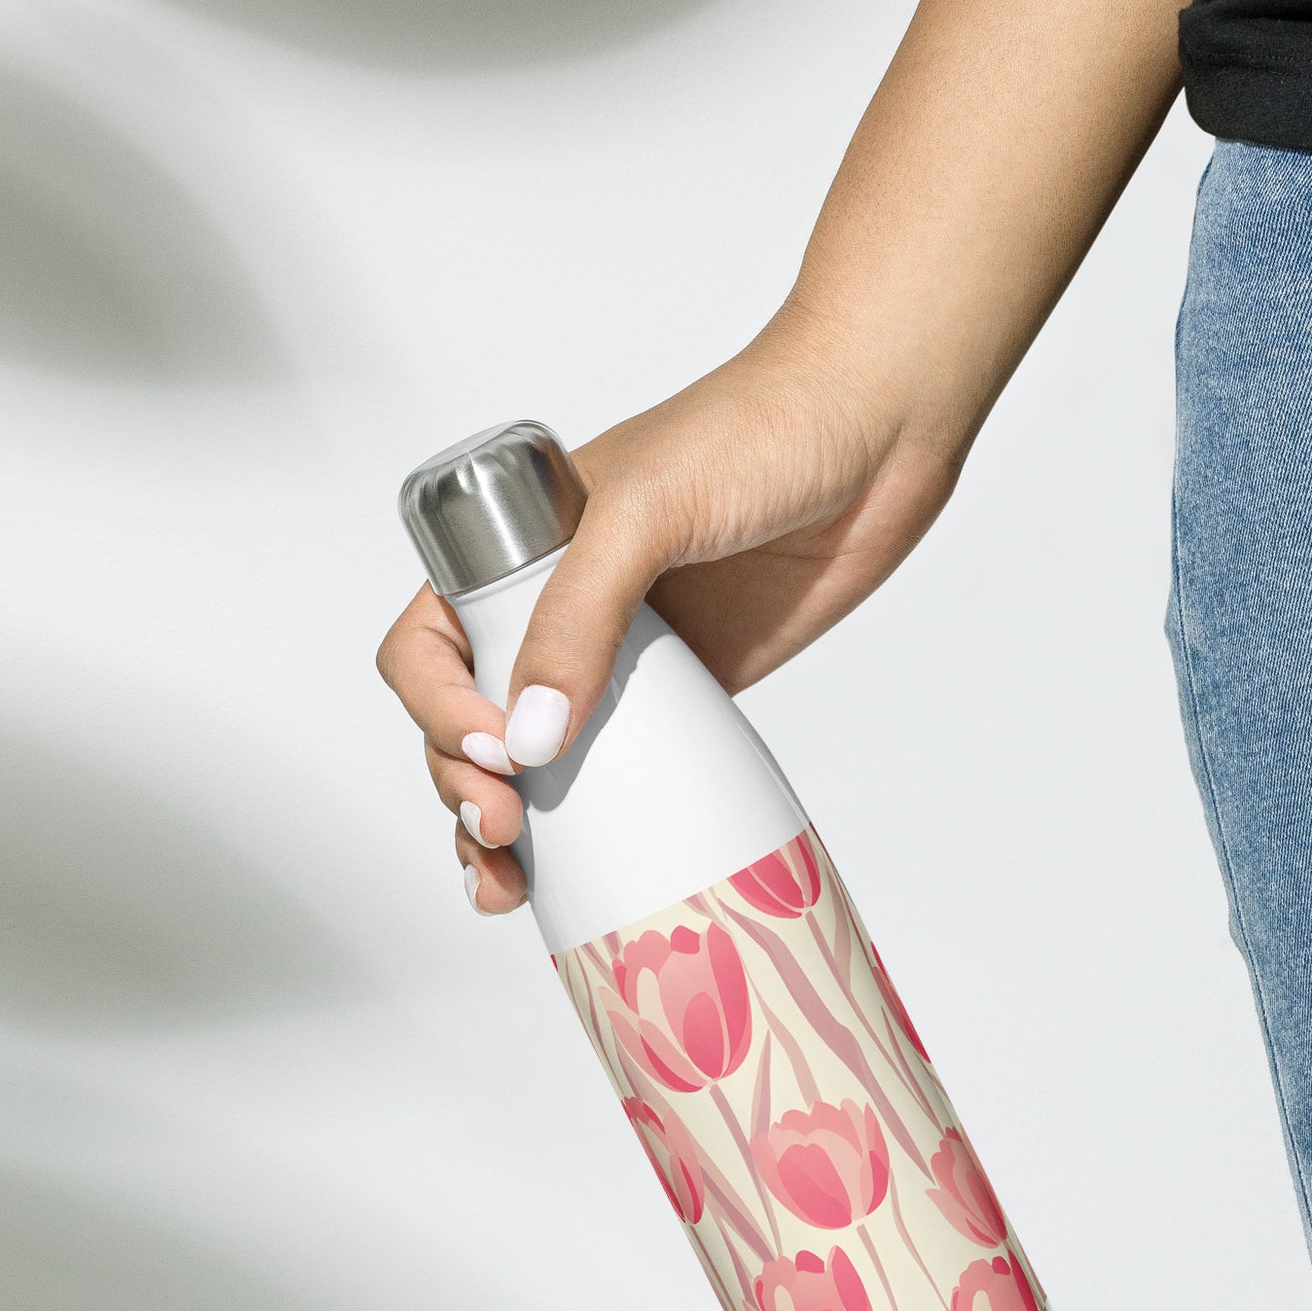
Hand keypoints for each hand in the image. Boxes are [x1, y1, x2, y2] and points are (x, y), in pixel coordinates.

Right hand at [376, 317, 972, 914]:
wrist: (880, 429)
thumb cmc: (759, 428)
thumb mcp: (648, 510)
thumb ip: (581, 618)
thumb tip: (529, 740)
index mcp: (517, 552)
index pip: (431, 645)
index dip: (439, 708)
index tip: (496, 749)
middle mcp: (555, 611)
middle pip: (466, 721)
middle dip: (462, 786)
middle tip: (503, 829)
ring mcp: (619, 660)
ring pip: (531, 761)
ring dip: (502, 828)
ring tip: (503, 882)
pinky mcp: (685, 698)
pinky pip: (619, 772)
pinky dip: (587, 829)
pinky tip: (572, 873)